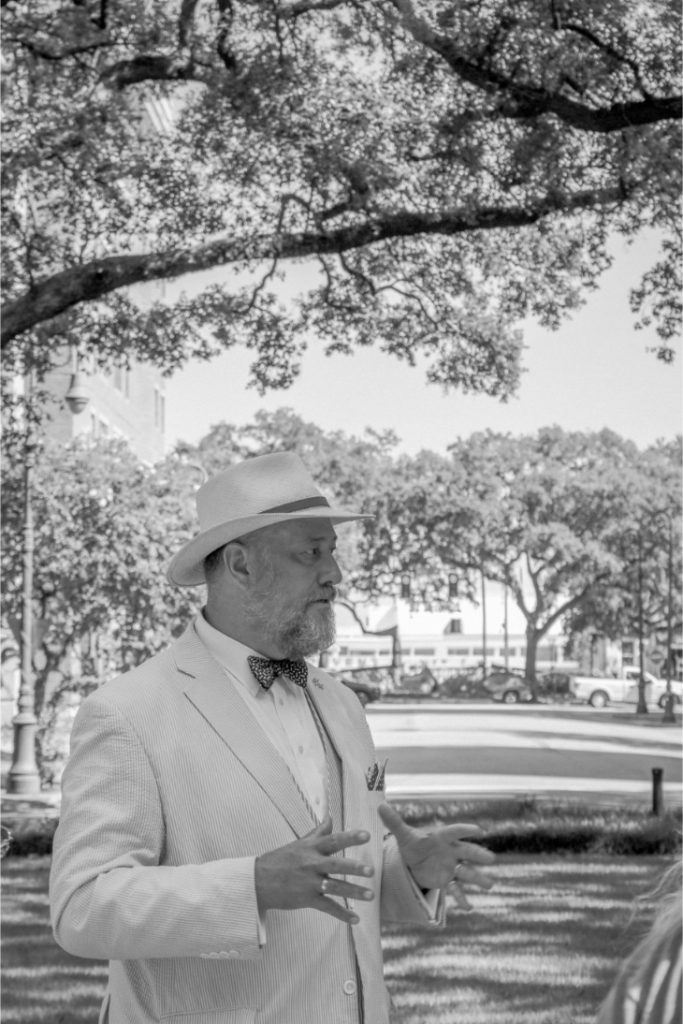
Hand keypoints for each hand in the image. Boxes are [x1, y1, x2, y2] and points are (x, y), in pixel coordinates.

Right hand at [254, 816, 373, 924]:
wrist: (259, 881)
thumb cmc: (281, 859)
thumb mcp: (300, 843)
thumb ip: (318, 832)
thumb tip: (330, 817)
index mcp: (311, 848)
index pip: (333, 840)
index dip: (350, 837)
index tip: (367, 835)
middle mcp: (311, 863)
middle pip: (335, 864)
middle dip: (353, 867)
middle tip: (371, 871)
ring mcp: (309, 882)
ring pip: (334, 887)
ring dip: (353, 892)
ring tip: (371, 896)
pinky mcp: (306, 899)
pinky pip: (327, 907)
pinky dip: (342, 914)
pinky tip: (356, 919)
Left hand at [378, 803, 494, 909]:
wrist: (413, 860)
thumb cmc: (412, 844)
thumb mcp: (403, 835)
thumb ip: (394, 822)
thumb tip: (380, 805)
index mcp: (441, 837)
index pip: (453, 832)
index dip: (464, 830)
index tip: (478, 830)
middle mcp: (450, 851)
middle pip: (466, 852)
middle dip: (478, 855)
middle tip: (491, 859)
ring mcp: (451, 867)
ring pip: (467, 872)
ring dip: (478, 878)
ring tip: (490, 884)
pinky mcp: (447, 881)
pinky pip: (457, 890)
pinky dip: (462, 899)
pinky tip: (468, 908)